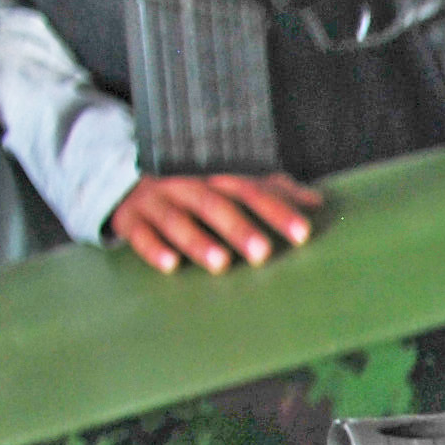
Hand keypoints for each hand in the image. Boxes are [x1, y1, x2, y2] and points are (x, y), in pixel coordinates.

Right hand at [107, 173, 323, 273]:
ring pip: (176, 219)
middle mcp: (186, 185)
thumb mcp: (231, 186)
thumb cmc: (195, 192)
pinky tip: (171, 266)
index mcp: (216, 178)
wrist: (128, 182)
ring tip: (221, 263)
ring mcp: (156, 201)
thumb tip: (316, 201)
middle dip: (239, 228)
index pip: (251, 190)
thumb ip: (272, 192)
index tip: (303, 234)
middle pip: (214, 203)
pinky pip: (140, 234)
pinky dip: (154, 249)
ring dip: (198, 241)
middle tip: (262, 253)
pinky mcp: (130, 219)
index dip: (276, 211)